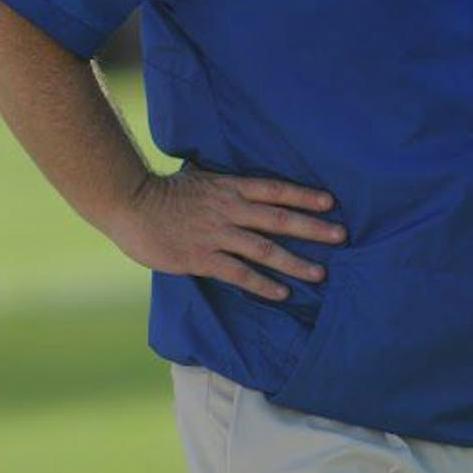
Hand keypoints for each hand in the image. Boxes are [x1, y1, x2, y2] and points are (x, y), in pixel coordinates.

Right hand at [109, 166, 345, 300]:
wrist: (130, 204)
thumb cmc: (164, 192)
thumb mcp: (202, 178)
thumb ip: (227, 186)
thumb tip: (249, 188)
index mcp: (230, 187)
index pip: (276, 190)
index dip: (304, 195)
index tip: (330, 203)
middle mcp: (230, 209)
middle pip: (280, 218)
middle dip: (313, 228)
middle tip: (341, 236)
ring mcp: (217, 234)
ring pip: (265, 249)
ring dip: (295, 262)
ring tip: (320, 273)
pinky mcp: (202, 258)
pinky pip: (239, 274)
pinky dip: (263, 284)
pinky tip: (282, 293)